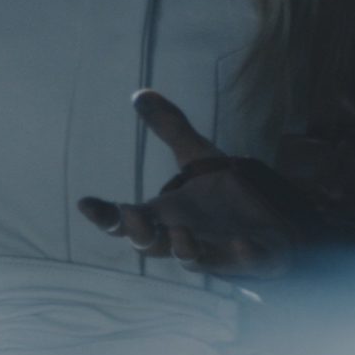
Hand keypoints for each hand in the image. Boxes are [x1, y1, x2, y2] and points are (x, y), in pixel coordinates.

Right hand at [75, 90, 293, 279]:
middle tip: (130, 214)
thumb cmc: (224, 196)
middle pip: (149, 245)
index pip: (125, 221)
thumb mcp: (197, 156)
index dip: (104, 216)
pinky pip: (240, 261)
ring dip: (183, 249)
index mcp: (165, 216)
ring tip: (182, 233)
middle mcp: (182, 237)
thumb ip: (170, 129)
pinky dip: (239, 255)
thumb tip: (140, 93)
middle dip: (138, 232)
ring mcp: (213, 251)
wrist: (270, 224)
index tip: (85, 203)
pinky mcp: (247, 259)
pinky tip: (240, 243)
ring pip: (189, 259)